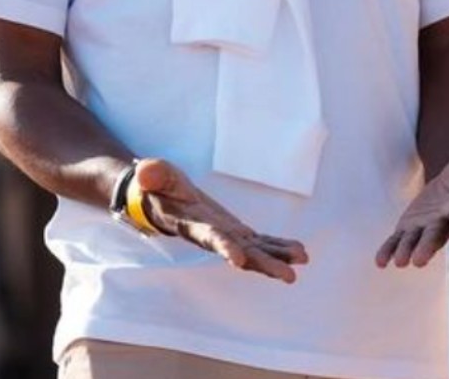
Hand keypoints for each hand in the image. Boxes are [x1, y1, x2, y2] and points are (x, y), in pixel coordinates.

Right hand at [135, 158, 309, 282]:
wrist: (164, 201)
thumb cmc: (159, 187)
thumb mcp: (155, 175)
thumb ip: (153, 174)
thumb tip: (146, 172)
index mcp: (194, 225)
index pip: (211, 238)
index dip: (224, 248)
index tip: (239, 260)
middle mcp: (214, 237)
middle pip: (242, 254)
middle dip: (265, 264)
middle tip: (289, 276)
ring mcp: (227, 237)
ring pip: (256, 251)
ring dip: (278, 257)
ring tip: (302, 260)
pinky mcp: (236, 233)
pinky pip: (261, 242)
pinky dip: (278, 247)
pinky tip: (298, 252)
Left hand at [376, 131, 448, 268]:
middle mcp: (447, 221)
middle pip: (436, 236)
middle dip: (427, 246)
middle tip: (417, 261)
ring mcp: (429, 226)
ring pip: (415, 241)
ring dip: (405, 251)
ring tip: (397, 262)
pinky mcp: (412, 226)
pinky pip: (399, 240)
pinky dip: (390, 250)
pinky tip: (380, 261)